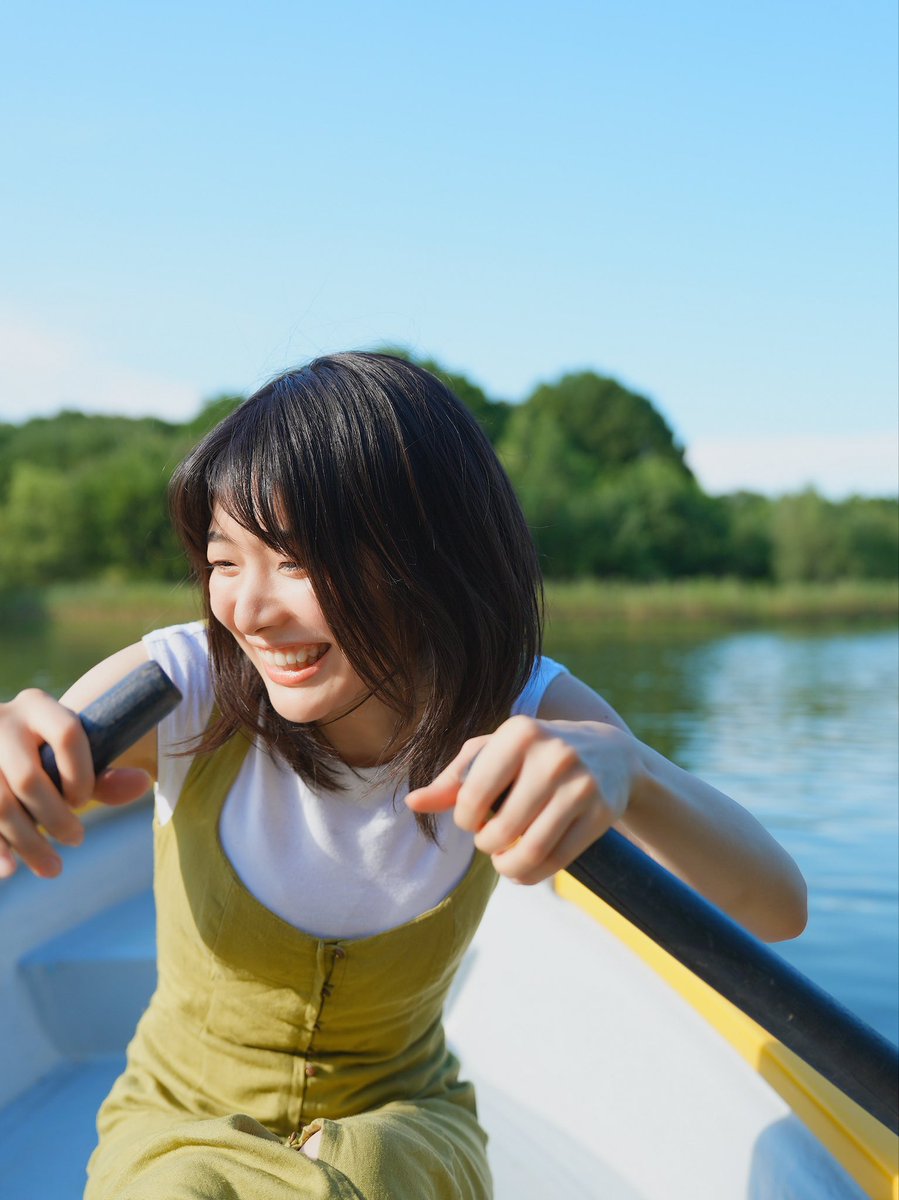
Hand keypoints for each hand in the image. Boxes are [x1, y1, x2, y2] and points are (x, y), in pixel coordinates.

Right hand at [0, 689, 150, 878]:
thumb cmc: (47, 760)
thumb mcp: (72, 762)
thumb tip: (143, 782)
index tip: (83, 801)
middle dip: (55, 819)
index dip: (81, 775)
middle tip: (77, 840)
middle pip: (28, 779)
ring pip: (1, 804)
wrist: (3, 753)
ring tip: (52, 869)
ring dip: (28, 842)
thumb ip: (104, 778)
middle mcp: (2, 721)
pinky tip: (9, 871)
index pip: (68, 734)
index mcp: (37, 706)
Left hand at [407, 716, 639, 884]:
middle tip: (490, 840)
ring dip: (507, 867)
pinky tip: (524, 868)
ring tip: (503, 860)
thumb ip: (453, 778)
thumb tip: (412, 804)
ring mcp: (581, 785)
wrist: (611, 754)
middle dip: (487, 845)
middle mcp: (553, 755)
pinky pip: (557, 861)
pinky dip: (532, 875)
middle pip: (500, 829)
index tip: (473, 819)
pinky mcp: (602, 813)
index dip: (465, 818)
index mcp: (520, 732)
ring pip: (530, 851)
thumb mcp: (495, 753)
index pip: (473, 795)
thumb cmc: (536, 753)